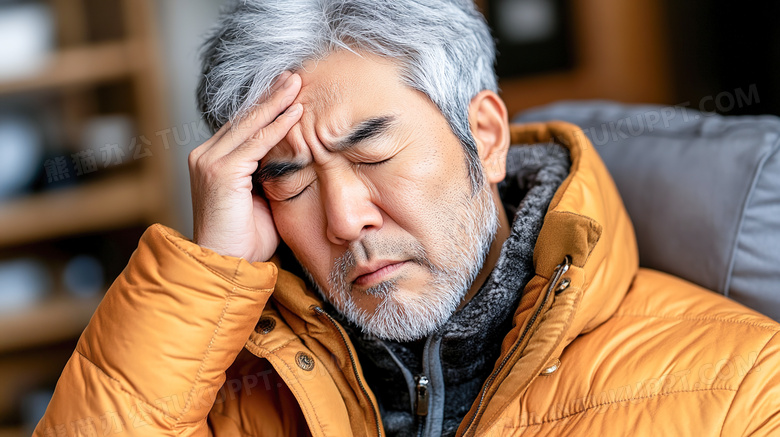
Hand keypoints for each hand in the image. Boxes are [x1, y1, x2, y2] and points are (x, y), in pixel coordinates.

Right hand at [188, 71, 301, 261]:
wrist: (226, 265)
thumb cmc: (246, 239)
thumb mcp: (261, 198)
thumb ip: (268, 174)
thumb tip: (294, 157)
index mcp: (212, 160)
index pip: (243, 127)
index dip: (265, 107)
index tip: (287, 90)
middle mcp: (205, 156)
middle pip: (245, 119)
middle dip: (271, 96)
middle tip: (294, 76)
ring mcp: (209, 162)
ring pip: (250, 125)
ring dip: (276, 102)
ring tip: (297, 83)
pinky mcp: (221, 172)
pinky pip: (256, 143)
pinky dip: (277, 126)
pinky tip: (295, 112)